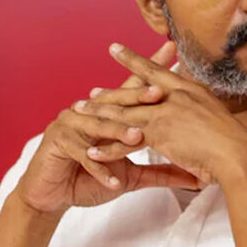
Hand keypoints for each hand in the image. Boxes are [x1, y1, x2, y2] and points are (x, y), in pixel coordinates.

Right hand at [15, 42, 201, 214]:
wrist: (52, 195)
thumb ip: (160, 172)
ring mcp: (71, 123)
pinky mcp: (57, 142)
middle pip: (118, 101)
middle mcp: (89, 111)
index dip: (152, 70)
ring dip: (118, 133)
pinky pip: (82, 155)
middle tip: (160, 92)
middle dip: (139, 96)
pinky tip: (111, 181)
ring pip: (100, 126)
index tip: (173, 51)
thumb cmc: (89, 179)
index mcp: (107, 113)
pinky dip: (98, 169)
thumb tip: (194, 176)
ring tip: (137, 138)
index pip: (133, 88)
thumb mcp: (130, 176)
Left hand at [73, 43, 246, 185]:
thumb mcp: (216, 115)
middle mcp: (174, 96)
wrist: (238, 155)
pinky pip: (125, 141)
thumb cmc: (234, 141)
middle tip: (89, 93)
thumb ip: (199, 111)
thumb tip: (194, 113)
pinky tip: (91, 154)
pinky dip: (107, 149)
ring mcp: (165, 112)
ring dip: (100, 116)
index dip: (133, 60)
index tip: (114, 50)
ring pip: (124, 113)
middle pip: (133, 91)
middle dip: (109, 93)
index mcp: (188, 89)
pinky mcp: (159, 133)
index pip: (155, 71)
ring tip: (81, 118)